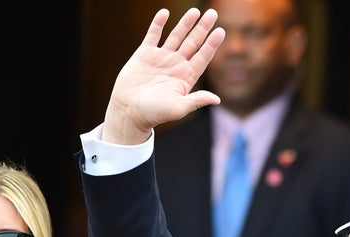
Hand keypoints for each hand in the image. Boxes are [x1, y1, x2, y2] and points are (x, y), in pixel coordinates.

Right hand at [102, 8, 224, 144]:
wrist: (128, 111)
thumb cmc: (154, 113)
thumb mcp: (178, 108)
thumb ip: (196, 100)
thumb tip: (217, 100)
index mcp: (186, 77)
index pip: (203, 56)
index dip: (212, 44)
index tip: (221, 31)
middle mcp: (176, 65)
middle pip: (193, 42)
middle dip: (202, 28)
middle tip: (212, 13)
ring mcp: (161, 58)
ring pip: (176, 36)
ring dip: (185, 23)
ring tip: (195, 10)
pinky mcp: (144, 54)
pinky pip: (153, 35)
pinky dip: (158, 24)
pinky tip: (165, 12)